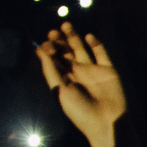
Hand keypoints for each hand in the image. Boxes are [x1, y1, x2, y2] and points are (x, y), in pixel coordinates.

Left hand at [36, 23, 127, 146]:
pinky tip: (88, 36)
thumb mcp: (59, 89)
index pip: (54, 59)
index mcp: (63, 79)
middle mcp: (77, 73)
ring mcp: (92, 69)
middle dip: (59, 41)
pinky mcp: (108, 69)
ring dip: (73, 37)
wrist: (106, 122)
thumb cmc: (79, 110)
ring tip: (65, 25)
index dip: (49, 50)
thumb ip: (50, 69)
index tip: (46, 44)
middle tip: (52, 32)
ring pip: (81, 49)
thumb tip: (39, 50)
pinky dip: (96, 44)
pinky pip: (101, 53)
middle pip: (66, 52)